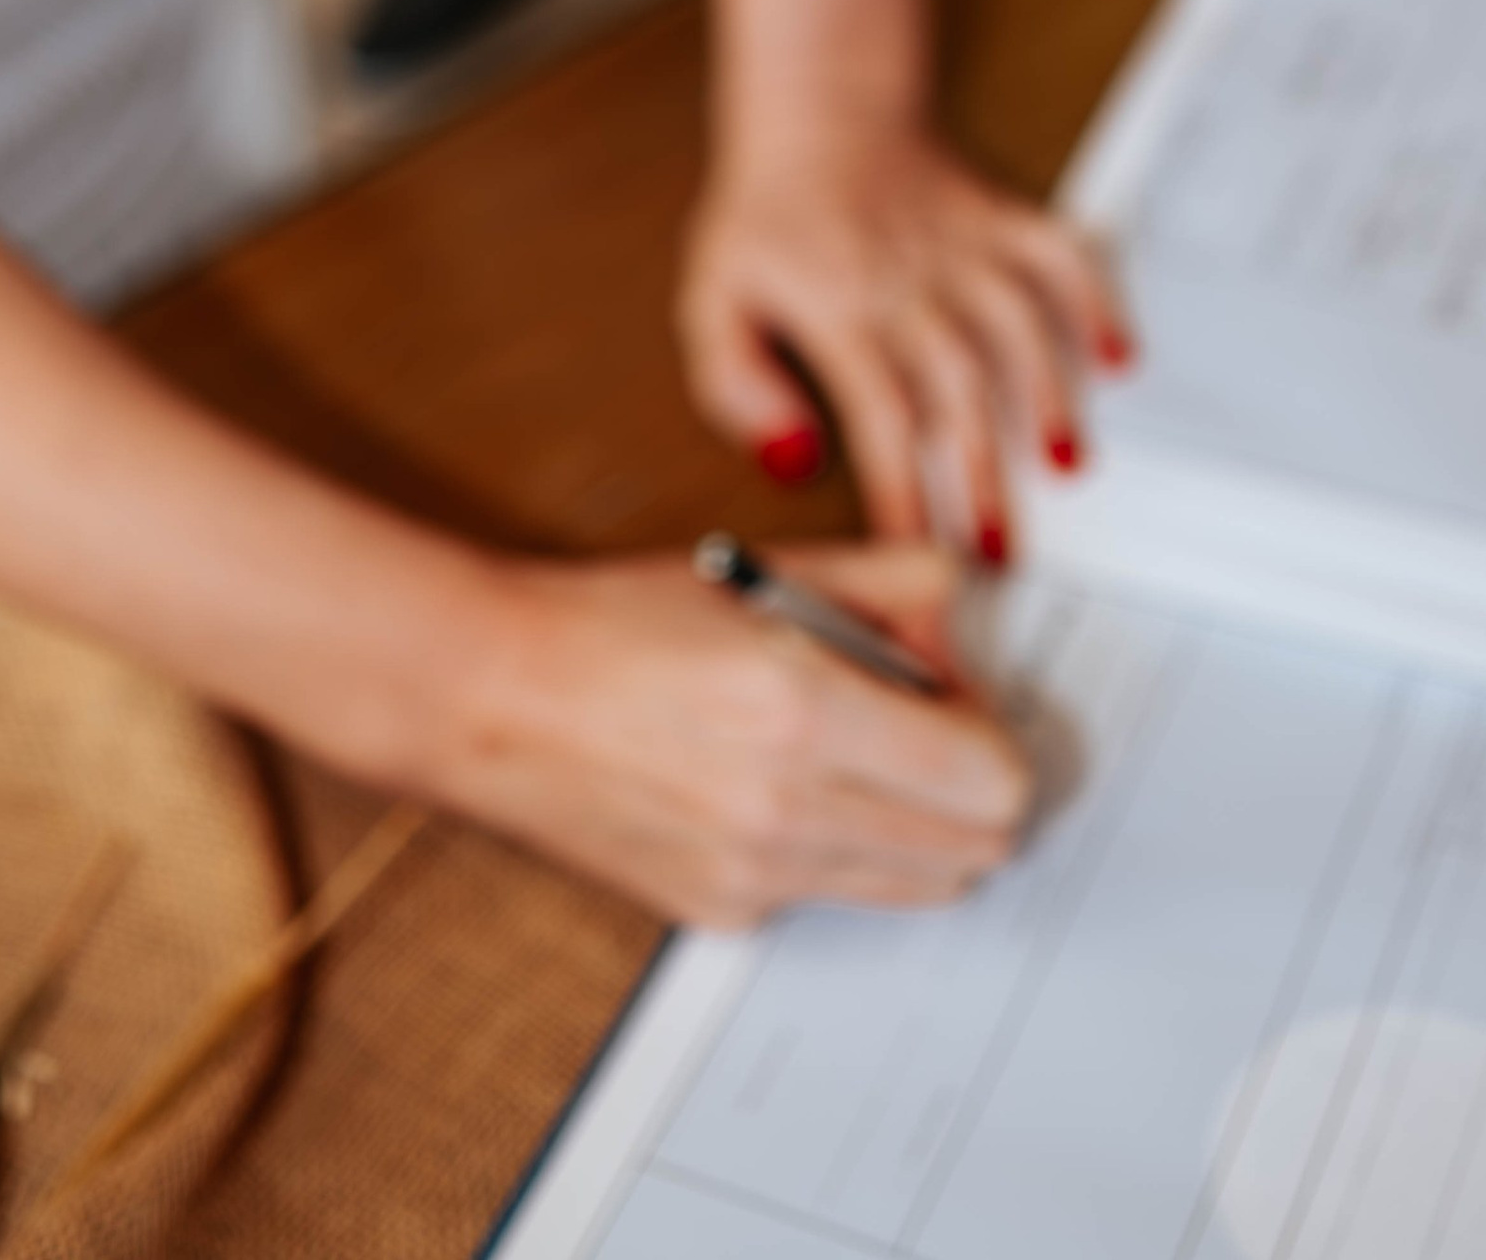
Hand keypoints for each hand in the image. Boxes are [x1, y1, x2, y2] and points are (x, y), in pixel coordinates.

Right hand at [442, 543, 1028, 926]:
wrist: (493, 697)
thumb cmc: (617, 621)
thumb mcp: (767, 569)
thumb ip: (893, 581)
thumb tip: (961, 614)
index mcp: (807, 708)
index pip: (991, 779)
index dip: (990, 733)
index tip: (953, 695)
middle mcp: (789, 809)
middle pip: (975, 851)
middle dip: (968, 787)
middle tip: (918, 726)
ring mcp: (756, 876)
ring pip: (919, 888)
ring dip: (916, 826)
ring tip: (850, 753)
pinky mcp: (722, 915)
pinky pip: (834, 896)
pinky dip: (838, 850)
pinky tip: (775, 787)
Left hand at [679, 127, 1130, 557]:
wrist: (818, 110)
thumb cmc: (768, 213)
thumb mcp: (711, 300)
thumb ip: (736, 386)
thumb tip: (791, 455)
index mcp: (836, 304)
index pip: (879, 416)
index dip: (903, 492)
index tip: (917, 550)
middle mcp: (907, 276)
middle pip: (956, 386)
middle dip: (983, 474)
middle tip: (999, 548)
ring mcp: (961, 243)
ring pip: (1016, 324)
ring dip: (1047, 396)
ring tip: (1066, 467)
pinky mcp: (999, 216)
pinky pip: (1058, 254)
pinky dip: (1095, 301)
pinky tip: (1116, 358)